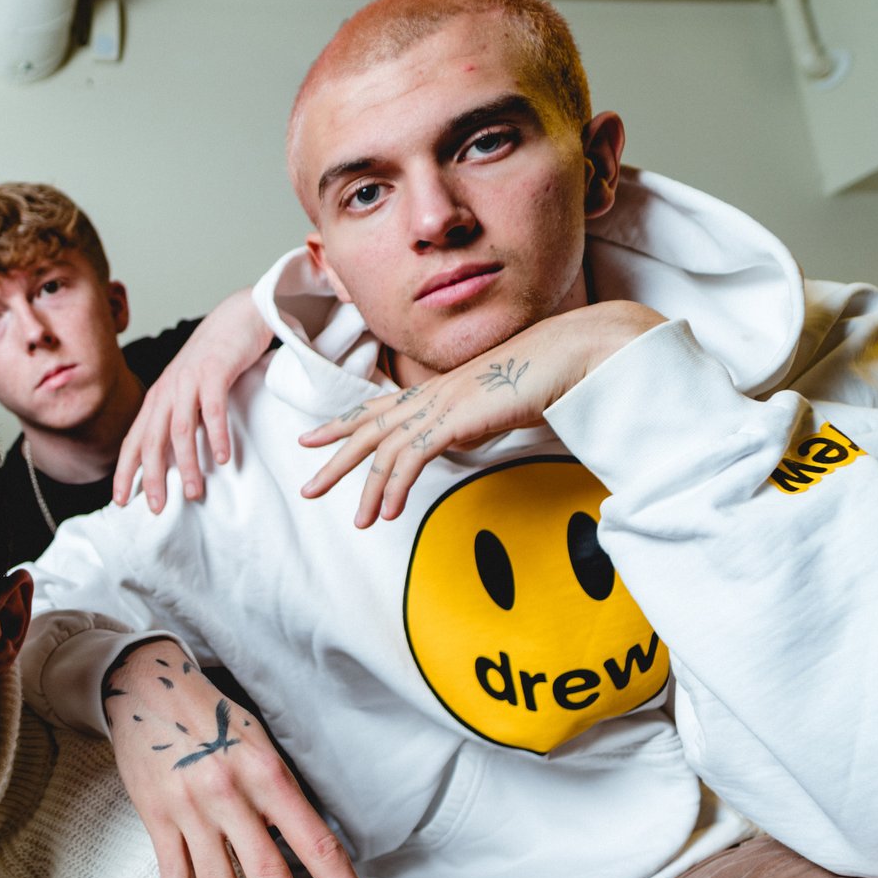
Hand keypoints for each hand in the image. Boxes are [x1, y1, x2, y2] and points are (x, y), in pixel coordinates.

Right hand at [101, 640, 381, 877]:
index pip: (316, 844)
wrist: (145, 685)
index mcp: (268, 774)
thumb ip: (282, 795)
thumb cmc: (214, 717)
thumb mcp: (259, 743)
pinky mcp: (155, 816)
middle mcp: (231, 793)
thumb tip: (310, 848)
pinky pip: (173, 873)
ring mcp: (190, 808)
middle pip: (268, 873)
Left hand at [113, 289, 274, 512]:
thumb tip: (175, 458)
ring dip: (186, 463)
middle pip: (152, 440)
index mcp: (158, 398)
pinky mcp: (214, 371)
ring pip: (181, 429)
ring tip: (193, 492)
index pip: (134, 440)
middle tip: (156, 508)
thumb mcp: (189, 392)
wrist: (238, 316)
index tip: (120, 501)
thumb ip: (181, 419)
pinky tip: (222, 458)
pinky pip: (213, 409)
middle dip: (151, 477)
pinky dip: (216, 435)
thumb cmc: (215, 360)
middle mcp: (168, 390)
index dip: (126, 471)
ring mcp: (189, 380)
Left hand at [300, 301, 663, 524]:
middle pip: (368, 430)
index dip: (342, 424)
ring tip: (358, 522)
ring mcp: (441, 406)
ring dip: (369, 491)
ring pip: (385, 450)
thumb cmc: (540, 378)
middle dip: (333, 460)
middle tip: (307, 489)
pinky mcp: (455, 420)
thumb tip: (456, 439)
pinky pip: (412, 458)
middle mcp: (430, 396)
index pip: (376, 408)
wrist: (569, 354)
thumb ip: (468, 424)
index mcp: (436, 391)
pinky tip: (390, 513)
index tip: (312, 438)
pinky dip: (397, 487)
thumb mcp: (493, 407)